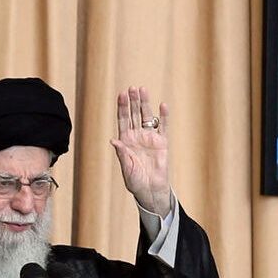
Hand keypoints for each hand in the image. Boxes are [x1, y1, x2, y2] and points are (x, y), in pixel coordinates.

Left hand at [111, 87, 173, 218]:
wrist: (151, 189)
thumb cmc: (135, 181)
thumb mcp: (126, 168)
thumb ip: (122, 154)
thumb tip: (114, 141)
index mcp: (126, 141)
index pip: (123, 120)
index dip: (122, 107)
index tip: (121, 95)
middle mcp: (137, 136)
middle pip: (134, 115)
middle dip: (133, 101)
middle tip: (132, 88)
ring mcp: (149, 138)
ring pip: (147, 117)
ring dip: (145, 104)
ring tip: (143, 90)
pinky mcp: (162, 142)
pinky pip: (162, 127)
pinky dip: (163, 116)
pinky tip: (162, 106)